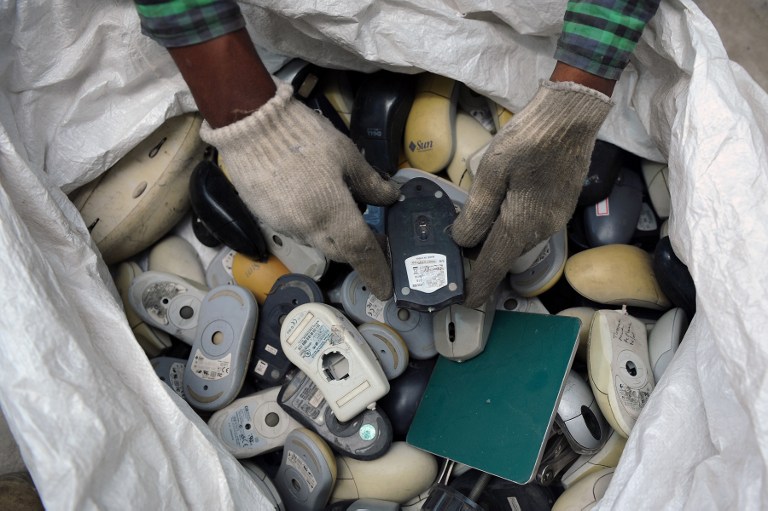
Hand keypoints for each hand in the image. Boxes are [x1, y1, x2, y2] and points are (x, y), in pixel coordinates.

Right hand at [200, 81, 399, 298]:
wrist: (249, 124)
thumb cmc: (305, 136)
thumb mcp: (347, 155)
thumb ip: (370, 183)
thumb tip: (390, 198)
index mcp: (332, 213)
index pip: (360, 252)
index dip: (376, 270)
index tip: (384, 289)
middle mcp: (307, 228)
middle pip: (340, 252)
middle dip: (357, 250)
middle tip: (373, 237)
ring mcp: (284, 225)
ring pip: (318, 242)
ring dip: (333, 235)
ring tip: (341, 208)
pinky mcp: (266, 217)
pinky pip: (297, 230)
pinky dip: (312, 223)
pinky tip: (314, 201)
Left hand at [451, 79, 612, 306]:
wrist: (572, 115)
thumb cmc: (529, 138)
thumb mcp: (492, 171)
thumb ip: (476, 211)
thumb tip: (463, 241)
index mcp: (523, 224)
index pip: (494, 265)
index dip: (478, 285)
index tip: (466, 303)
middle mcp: (542, 229)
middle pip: (505, 254)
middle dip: (482, 262)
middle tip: (456, 260)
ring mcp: (554, 219)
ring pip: (517, 241)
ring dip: (495, 243)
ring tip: (469, 238)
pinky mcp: (559, 207)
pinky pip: (529, 228)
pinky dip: (509, 229)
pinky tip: (495, 216)